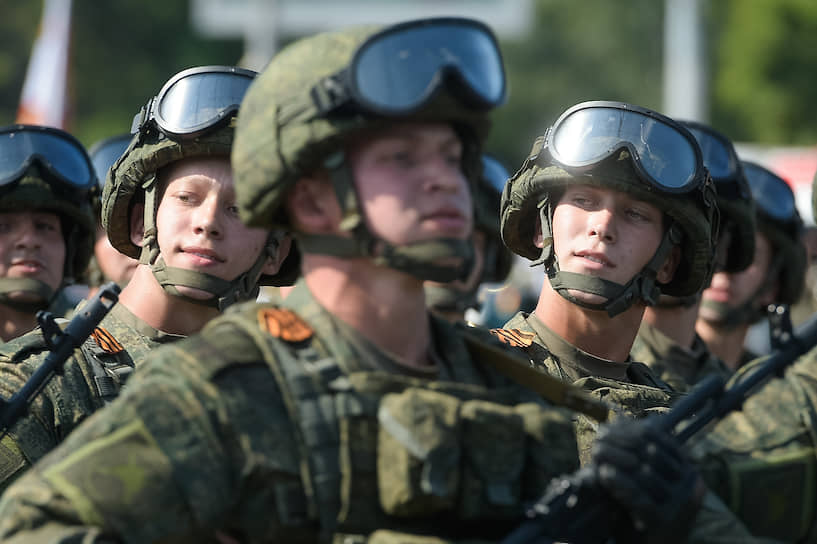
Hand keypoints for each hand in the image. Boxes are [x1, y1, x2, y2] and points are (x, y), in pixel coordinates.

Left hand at [592, 418, 704, 543]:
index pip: (658, 438)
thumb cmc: (645, 511)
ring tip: (598, 456)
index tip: (605, 430)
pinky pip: (640, 498)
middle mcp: (691, 483)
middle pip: (650, 453)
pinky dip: (620, 484)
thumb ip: (637, 455)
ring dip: (616, 462)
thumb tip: (618, 421)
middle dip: (620, 445)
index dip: (628, 431)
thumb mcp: (646, 480)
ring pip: (645, 473)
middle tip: (597, 443)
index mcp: (688, 468)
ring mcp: (682, 503)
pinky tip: (604, 475)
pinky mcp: (667, 522)